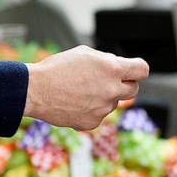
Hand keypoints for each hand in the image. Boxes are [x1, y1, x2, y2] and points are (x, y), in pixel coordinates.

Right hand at [24, 45, 149, 130]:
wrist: (34, 90)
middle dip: (124, 84)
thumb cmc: (56, 68)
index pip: (142, 70)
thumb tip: (118, 65)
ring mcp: (103, 108)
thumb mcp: (84, 53)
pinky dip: (89, 110)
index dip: (137, 69)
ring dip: (102, 97)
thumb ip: (107, 60)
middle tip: (108, 81)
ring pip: (112, 103)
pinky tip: (74, 103)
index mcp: (112, 69)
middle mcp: (112, 90)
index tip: (133, 71)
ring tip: (79, 91)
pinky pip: (98, 115)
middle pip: (134, 89)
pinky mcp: (93, 122)